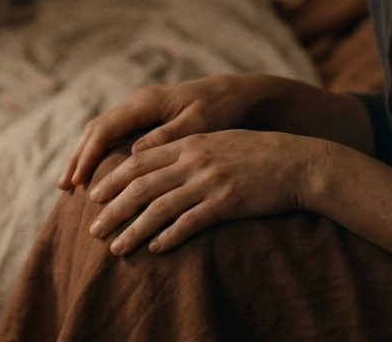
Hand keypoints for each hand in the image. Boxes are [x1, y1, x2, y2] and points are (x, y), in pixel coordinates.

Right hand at [58, 75, 285, 189]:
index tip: (78, 181)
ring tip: (71, 185)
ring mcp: (140, 111)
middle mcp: (138, 104)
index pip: (104, 129)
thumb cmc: (221, 108)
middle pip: (96, 131)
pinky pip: (114, 137)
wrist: (237, 93)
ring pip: (102, 134)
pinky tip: (97, 175)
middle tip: (64, 188)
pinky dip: (100, 155)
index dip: (88, 156)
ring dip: (85, 157)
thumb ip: (167, 137)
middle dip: (78, 158)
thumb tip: (135, 154)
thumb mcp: (198, 123)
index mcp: (146, 103)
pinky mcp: (147, 120)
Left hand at [86, 129, 321, 255]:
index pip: (140, 161)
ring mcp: (210, 181)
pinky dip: (169, 237)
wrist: (298, 163)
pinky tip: (155, 249)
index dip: (113, 179)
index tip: (95, 196)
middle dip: (113, 209)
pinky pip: (189, 223)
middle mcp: (194, 160)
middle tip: (93, 228)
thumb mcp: (218, 140)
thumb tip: (152, 160)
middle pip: (141, 186)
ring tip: (117, 247)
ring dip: (133, 230)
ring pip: (159, 208)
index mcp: (189, 142)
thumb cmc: (258, 152)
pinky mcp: (226, 203)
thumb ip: (187, 149)